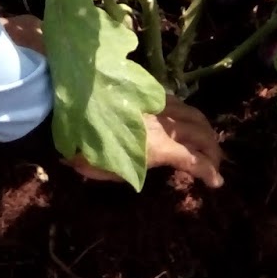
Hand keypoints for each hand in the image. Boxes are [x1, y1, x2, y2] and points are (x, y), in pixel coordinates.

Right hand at [0, 15, 223, 187]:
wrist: (61, 115)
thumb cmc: (73, 112)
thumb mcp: (96, 110)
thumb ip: (114, 110)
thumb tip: (120, 108)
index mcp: (144, 96)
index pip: (177, 104)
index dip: (191, 118)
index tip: (193, 129)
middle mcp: (157, 107)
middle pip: (195, 118)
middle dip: (208, 136)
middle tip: (212, 152)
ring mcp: (162, 126)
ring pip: (200, 135)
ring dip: (211, 151)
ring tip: (215, 165)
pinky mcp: (162, 148)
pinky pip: (192, 160)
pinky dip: (207, 170)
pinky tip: (215, 181)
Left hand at [70, 95, 224, 188]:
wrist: (66, 109)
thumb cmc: (83, 148)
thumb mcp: (109, 170)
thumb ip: (135, 171)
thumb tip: (150, 171)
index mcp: (157, 147)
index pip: (194, 159)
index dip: (209, 171)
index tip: (217, 181)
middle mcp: (163, 124)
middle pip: (202, 134)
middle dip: (214, 150)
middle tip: (216, 163)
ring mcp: (157, 105)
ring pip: (193, 114)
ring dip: (205, 130)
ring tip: (207, 142)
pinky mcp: (148, 93)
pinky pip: (177, 102)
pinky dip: (189, 114)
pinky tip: (185, 122)